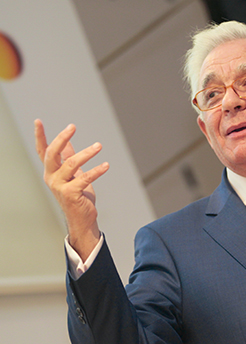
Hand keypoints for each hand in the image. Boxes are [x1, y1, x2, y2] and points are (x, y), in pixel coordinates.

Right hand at [34, 120, 108, 258]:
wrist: (82, 218)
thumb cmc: (78, 195)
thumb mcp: (73, 174)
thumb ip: (69, 159)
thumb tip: (67, 143)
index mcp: (51, 171)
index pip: (43, 151)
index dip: (40, 136)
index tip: (38, 121)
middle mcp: (52, 177)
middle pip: (52, 154)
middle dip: (61, 139)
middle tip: (72, 127)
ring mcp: (60, 186)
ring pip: (71, 164)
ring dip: (87, 154)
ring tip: (99, 146)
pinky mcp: (71, 194)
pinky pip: (85, 178)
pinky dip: (97, 170)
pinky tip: (106, 165)